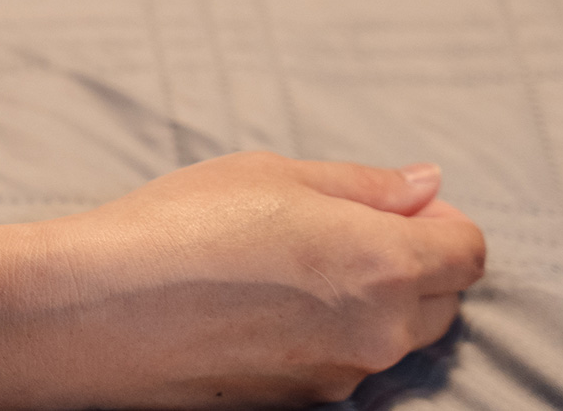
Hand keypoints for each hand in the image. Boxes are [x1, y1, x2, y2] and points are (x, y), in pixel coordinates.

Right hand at [37, 151, 486, 408]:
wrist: (95, 311)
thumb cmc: (178, 227)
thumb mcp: (269, 174)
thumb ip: (363, 184)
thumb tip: (425, 187)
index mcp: (384, 264)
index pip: (468, 251)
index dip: (440, 219)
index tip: (396, 203)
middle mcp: (378, 333)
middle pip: (441, 301)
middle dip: (410, 262)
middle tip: (336, 228)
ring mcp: (339, 377)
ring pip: (389, 337)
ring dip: (365, 301)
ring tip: (283, 266)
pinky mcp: (297, 403)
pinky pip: (338, 363)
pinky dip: (320, 334)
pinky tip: (255, 305)